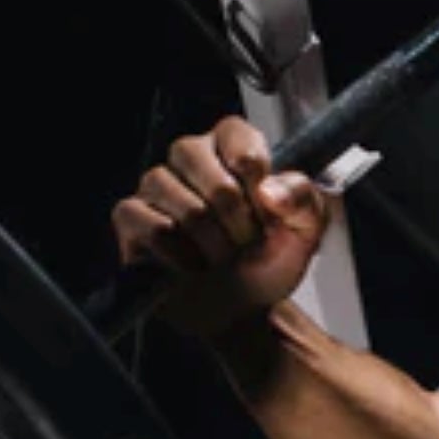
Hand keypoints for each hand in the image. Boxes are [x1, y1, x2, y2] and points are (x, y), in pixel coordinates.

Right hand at [112, 116, 328, 338]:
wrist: (246, 307)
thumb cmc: (271, 259)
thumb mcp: (307, 229)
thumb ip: (303, 199)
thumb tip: (269, 191)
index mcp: (233, 147)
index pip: (233, 131)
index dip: (252, 171)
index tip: (267, 206)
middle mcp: (191, 159)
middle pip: (194, 157)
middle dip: (232, 212)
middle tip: (246, 239)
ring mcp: (157, 187)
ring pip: (176, 197)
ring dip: (210, 240)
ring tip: (222, 255)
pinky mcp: (132, 219)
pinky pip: (150, 226)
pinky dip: (179, 254)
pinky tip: (192, 264)